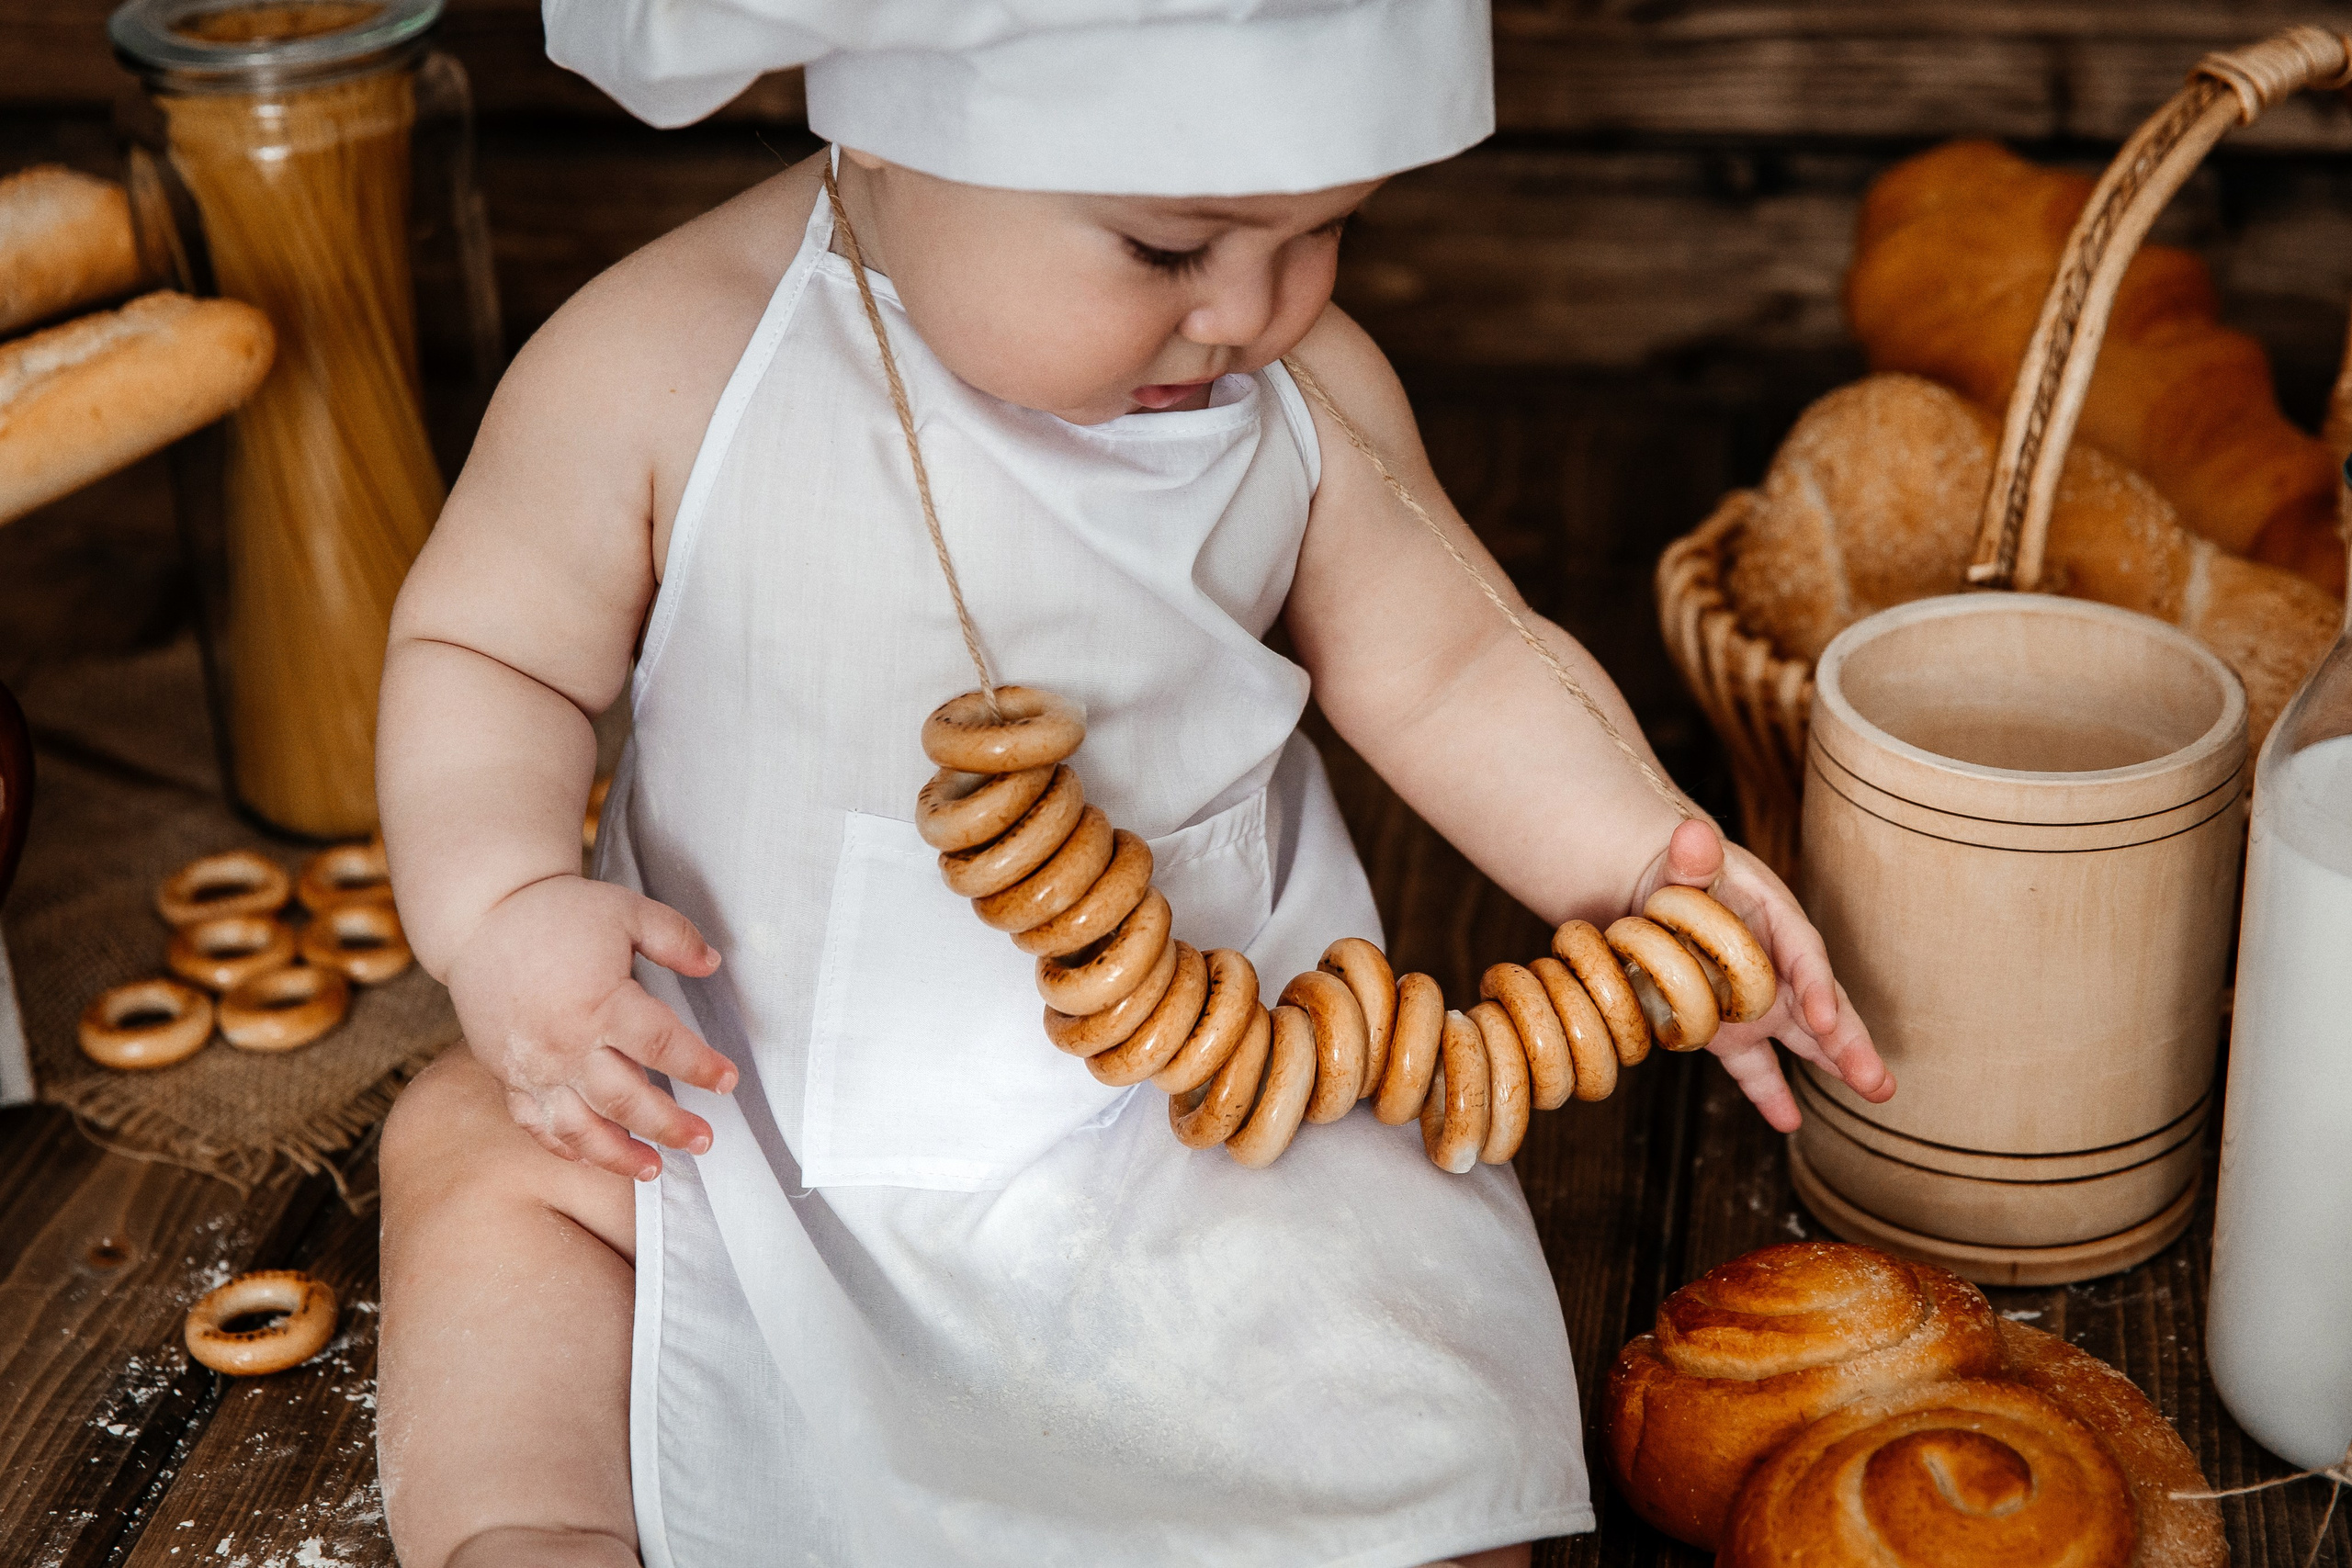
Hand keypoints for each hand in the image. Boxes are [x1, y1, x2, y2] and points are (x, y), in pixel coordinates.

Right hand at [444, 874, 733, 1179]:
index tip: (727, 1081)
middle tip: (704, 1139)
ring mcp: (534, 1066)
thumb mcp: (628, 911)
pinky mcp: (508, 1075)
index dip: (701, 1067)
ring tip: (653, 1169)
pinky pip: (537, 1124)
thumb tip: (713, 964)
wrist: (483, 917)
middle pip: (627, 1101)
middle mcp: (566, 1044)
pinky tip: (592, 1157)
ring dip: (619, 1155)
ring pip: (580, 1128)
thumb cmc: (559, 913)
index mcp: (602, 1002)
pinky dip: (565, 1146)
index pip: (664, 1047)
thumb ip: (675, 938)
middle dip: (670, 1126)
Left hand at [1631, 818, 1892, 1132]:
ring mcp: (1760, 1000)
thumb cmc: (1681, 872)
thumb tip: (1692, 832)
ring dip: (1835, 1065)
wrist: (1661, 891)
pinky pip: (1753, 1064)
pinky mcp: (1734, 1028)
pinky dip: (1767, 1091)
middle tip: (1878, 1080)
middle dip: (1849, 1042)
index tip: (1823, 1018)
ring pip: (1804, 1038)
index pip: (1802, 953)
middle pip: (1821, 1003)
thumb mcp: (1685, 859)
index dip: (1814, 985)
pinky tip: (1786, 1122)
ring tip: (1876, 1093)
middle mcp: (1779, 963)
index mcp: (1774, 919)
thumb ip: (1691, 855)